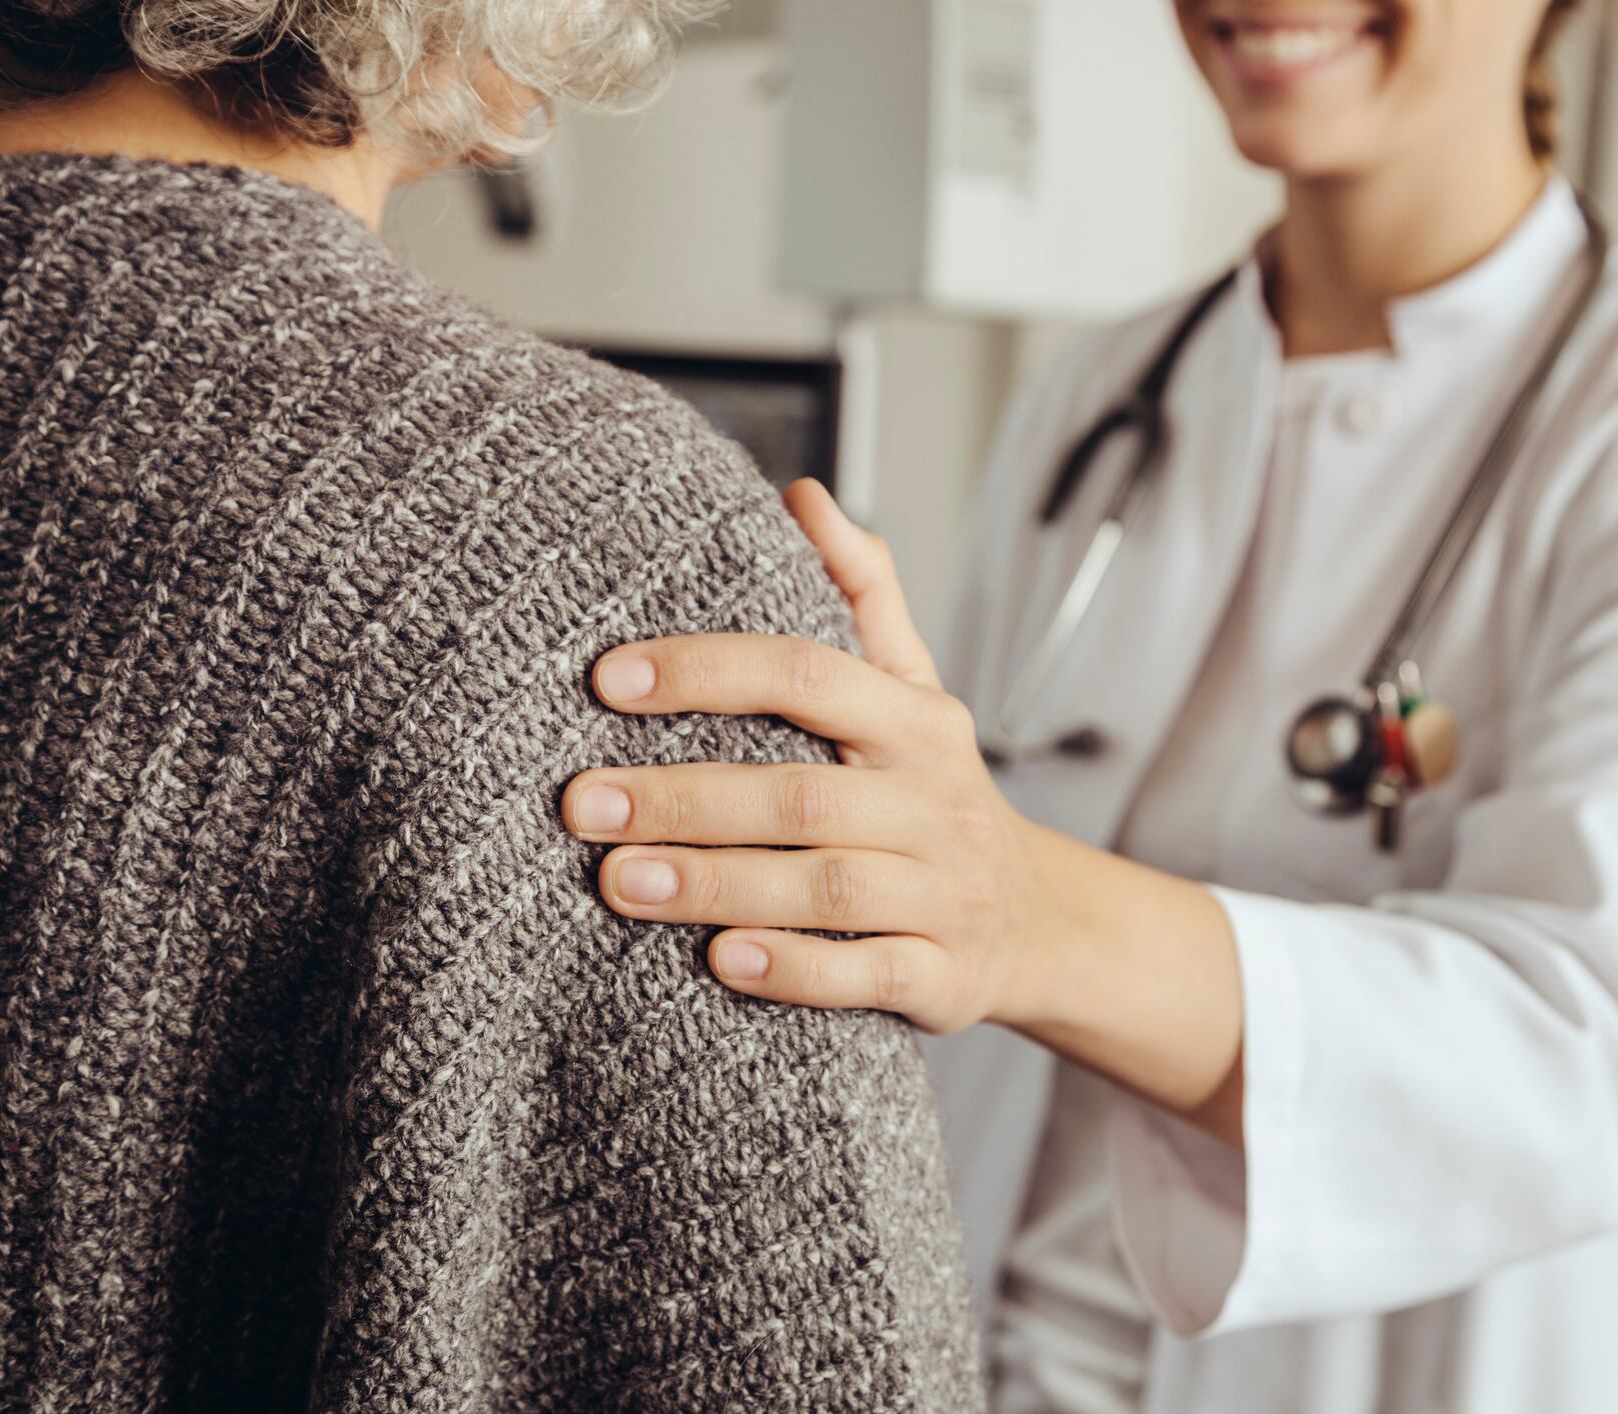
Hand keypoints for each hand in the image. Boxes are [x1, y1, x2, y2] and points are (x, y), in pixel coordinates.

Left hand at [561, 481, 1059, 1033]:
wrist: (1037, 923)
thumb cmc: (936, 795)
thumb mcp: (915, 692)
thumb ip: (861, 595)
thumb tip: (802, 495)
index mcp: (917, 721)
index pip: (810, 675)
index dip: (708, 671)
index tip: (609, 679)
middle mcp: (935, 801)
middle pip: (802, 793)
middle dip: (685, 796)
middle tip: (580, 802)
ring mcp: (943, 892)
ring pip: (826, 887)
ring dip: (718, 883)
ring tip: (618, 881)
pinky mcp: (943, 974)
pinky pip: (869, 974)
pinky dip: (796, 969)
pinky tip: (722, 962)